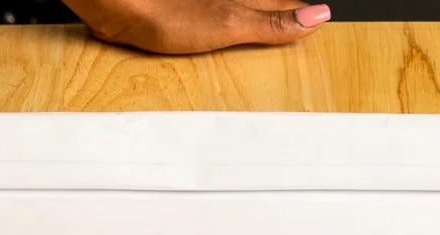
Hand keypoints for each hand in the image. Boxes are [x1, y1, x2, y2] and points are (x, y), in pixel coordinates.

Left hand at [65, 0, 328, 53]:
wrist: (121, 4)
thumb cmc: (166, 12)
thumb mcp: (229, 24)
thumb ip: (272, 23)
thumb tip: (317, 17)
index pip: (285, 5)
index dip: (300, 14)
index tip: (318, 21)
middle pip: (264, 4)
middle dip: (281, 13)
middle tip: (300, 21)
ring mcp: (207, 2)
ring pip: (241, 8)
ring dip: (257, 16)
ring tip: (272, 21)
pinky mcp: (186, 6)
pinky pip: (214, 12)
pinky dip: (225, 21)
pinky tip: (220, 27)